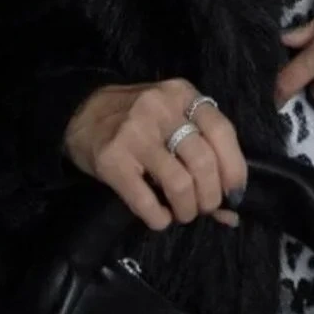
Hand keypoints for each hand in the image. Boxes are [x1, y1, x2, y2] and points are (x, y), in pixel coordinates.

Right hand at [63, 79, 248, 230]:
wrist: (79, 113)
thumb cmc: (135, 119)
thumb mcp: (170, 119)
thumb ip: (202, 153)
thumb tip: (231, 214)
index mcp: (181, 95)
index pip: (222, 132)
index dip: (234, 169)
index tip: (233, 194)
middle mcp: (160, 110)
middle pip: (204, 162)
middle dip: (210, 196)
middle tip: (204, 208)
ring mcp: (134, 134)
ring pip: (180, 183)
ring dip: (187, 210)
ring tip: (182, 213)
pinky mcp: (112, 160)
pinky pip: (145, 200)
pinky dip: (159, 218)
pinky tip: (160, 218)